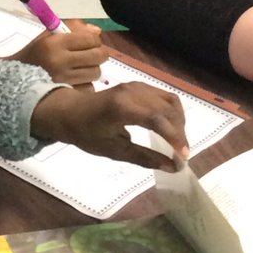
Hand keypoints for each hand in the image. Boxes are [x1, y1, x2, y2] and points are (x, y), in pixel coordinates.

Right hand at [15, 19, 106, 85]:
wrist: (14, 79)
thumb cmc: (34, 54)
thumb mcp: (48, 35)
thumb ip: (73, 28)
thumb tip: (97, 32)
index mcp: (55, 43)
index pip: (90, 39)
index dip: (94, 40)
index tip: (89, 42)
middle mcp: (60, 61)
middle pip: (97, 56)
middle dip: (98, 54)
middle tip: (91, 55)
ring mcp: (64, 80)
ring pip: (95, 73)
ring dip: (92, 69)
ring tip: (82, 68)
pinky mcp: (65, 94)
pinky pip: (89, 88)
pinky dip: (86, 84)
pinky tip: (77, 81)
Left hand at [30, 82, 187, 167]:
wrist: (68, 111)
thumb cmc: (86, 133)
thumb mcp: (113, 150)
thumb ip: (144, 157)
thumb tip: (172, 167)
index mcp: (121, 107)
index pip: (157, 119)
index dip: (174, 137)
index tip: (183, 156)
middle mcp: (132, 91)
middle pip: (167, 109)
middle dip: (179, 132)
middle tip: (182, 154)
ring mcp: (136, 85)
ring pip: (169, 100)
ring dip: (179, 121)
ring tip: (178, 142)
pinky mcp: (138, 85)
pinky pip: (163, 96)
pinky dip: (172, 112)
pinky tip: (171, 128)